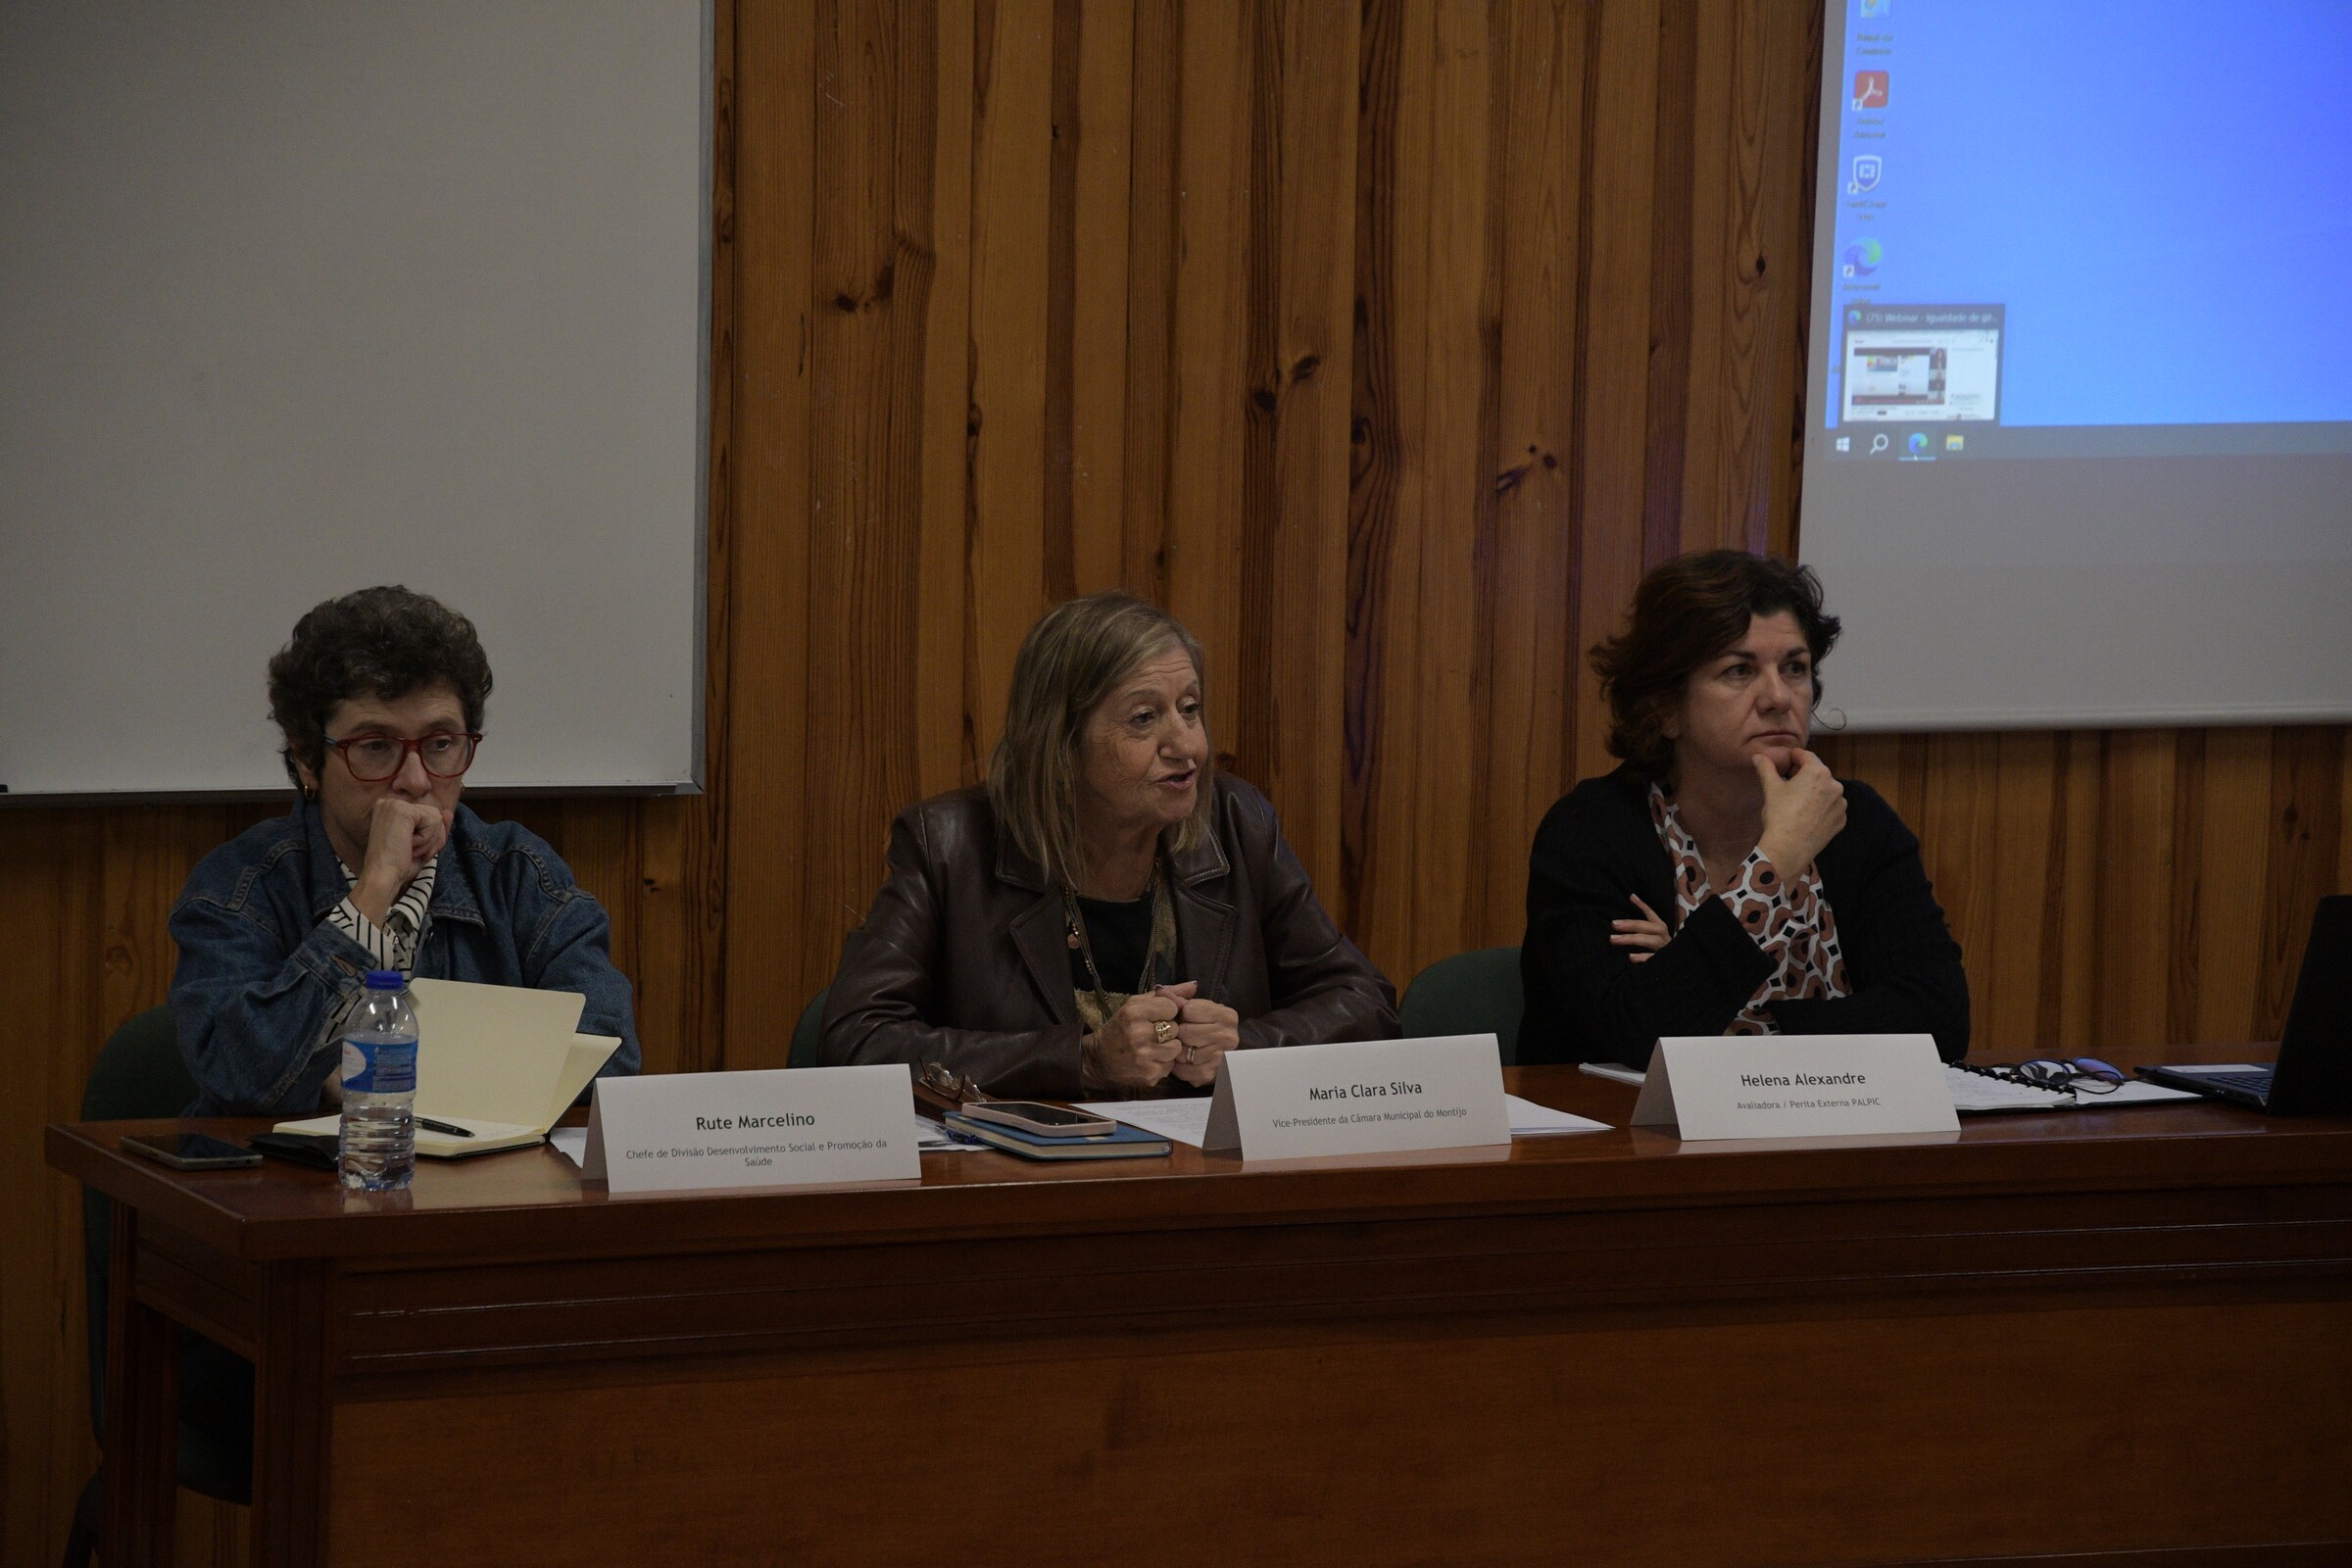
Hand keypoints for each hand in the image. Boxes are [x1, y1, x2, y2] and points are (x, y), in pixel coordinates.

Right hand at [350, 796, 448, 923]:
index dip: (428, 837)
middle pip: (434, 815)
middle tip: (408, 850)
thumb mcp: (424, 844)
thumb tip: (448, 812)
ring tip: (407, 847)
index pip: (428, 816)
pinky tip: (407, 845)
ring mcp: (394, 804)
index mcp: (392, 810)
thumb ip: (436, 827)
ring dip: (428, 840)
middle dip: (430, 838)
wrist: (383, 877)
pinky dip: (426, 839)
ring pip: (436, 818)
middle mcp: (390, 802)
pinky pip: (433, 821)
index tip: (409, 850)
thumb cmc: (399, 865)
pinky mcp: (402, 809)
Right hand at [1083, 982, 1192, 1091]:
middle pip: (1176, 1028)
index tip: (1157, 1017)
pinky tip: (1151, 1060)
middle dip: (1169, 1031)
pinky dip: (1164, 1063)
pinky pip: (1170, 1065)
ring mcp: (1144, 1057)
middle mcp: (1139, 1034)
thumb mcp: (1136, 1005)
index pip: (1171, 1007)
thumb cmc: (1120, 1028)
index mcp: (1134, 1012)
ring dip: (1168, 1048)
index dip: (1167, 1012)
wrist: (1099, 1060)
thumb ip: (1165, 994)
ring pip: (1176, 1048)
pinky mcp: (1149, 1075)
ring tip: (1154, 1047)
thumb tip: (1193, 986)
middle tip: (1154, 1034)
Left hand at [1166, 987, 1239, 1085]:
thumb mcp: (1195, 1007)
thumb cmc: (1204, 1027)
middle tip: (1182, 1034)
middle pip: (1185, 1032)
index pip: (1188, 1010)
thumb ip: (1178, 997)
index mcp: (1226, 1015)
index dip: (1181, 1014)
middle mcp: (1228, 1036)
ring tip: (1183, 1047)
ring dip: (1177, 1050)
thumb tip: (1161, 990)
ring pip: (1181, 1052)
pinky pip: (1182, 1070)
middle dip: (1179, 1033)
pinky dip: (1178, 1067)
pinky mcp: (1209, 1075)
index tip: (1185, 1018)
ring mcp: (1220, 1057)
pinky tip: (1184, 1061)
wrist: (1221, 1056)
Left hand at [1609, 895, 1670, 964]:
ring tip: (1614, 939)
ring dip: (1631, 939)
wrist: (1679, 964)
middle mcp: (1662, 935)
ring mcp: (1663, 947)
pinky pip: (1652, 958)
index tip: (1631, 897)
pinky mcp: (1662, 960)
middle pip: (1646, 927)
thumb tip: (1632, 896)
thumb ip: (1645, 915)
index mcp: (1660, 927)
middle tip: (1613, 924)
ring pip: (1649, 940)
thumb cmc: (1661, 945)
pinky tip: (1631, 957)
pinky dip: (1642, 957)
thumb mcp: (1654, 930)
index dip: (1642, 905)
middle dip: (1630, 925)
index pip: (1651, 913)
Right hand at [1753, 749, 1845, 878]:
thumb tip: (1758, 756)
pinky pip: (1831, 807)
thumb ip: (1766, 768)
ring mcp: (1840, 803)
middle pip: (1818, 773)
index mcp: (1818, 772)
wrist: (1790, 848)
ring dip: (1815, 791)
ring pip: (1826, 791)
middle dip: (1804, 775)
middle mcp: (1835, 784)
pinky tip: (1808, 816)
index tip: (1787, 761)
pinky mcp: (1841, 819)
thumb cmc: (1780, 814)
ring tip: (1799, 803)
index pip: (1806, 756)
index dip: (1794, 756)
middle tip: (1789, 783)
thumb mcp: (1771, 789)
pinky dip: (1822, 808)